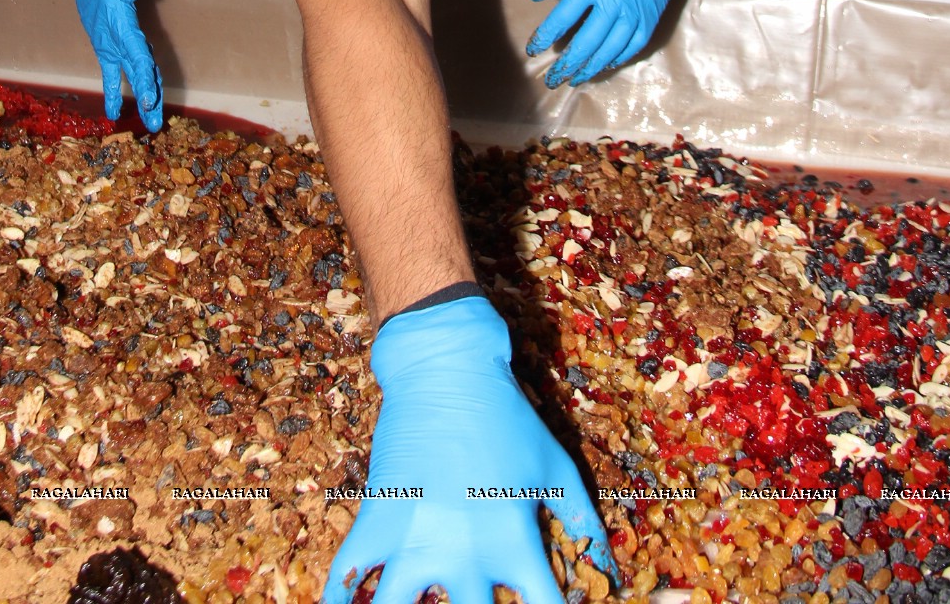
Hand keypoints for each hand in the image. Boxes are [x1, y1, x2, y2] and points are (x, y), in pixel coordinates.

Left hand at [74, 0, 162, 130]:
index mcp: (127, 25)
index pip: (139, 56)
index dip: (145, 78)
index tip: (151, 99)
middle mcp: (126, 38)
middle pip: (143, 72)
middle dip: (150, 97)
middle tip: (156, 123)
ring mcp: (118, 45)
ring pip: (135, 76)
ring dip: (143, 98)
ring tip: (150, 123)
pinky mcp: (105, 47)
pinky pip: (111, 74)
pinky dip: (113, 93)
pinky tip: (114, 113)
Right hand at [322, 295, 616, 603]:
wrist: (445, 368)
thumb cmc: (506, 417)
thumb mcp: (554, 465)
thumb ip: (582, 522)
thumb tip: (609, 571)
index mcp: (513, 541)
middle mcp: (464, 552)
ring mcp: (414, 539)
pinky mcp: (376, 519)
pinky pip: (348, 577)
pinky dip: (340, 602)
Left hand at [527, 0, 698, 85]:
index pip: (562, 20)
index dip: (544, 38)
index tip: (532, 49)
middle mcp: (617, 1)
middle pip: (587, 43)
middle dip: (566, 64)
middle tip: (551, 80)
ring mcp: (639, 8)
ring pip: (612, 49)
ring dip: (592, 67)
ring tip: (575, 78)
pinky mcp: (654, 9)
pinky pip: (637, 43)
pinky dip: (620, 57)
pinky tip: (607, 62)